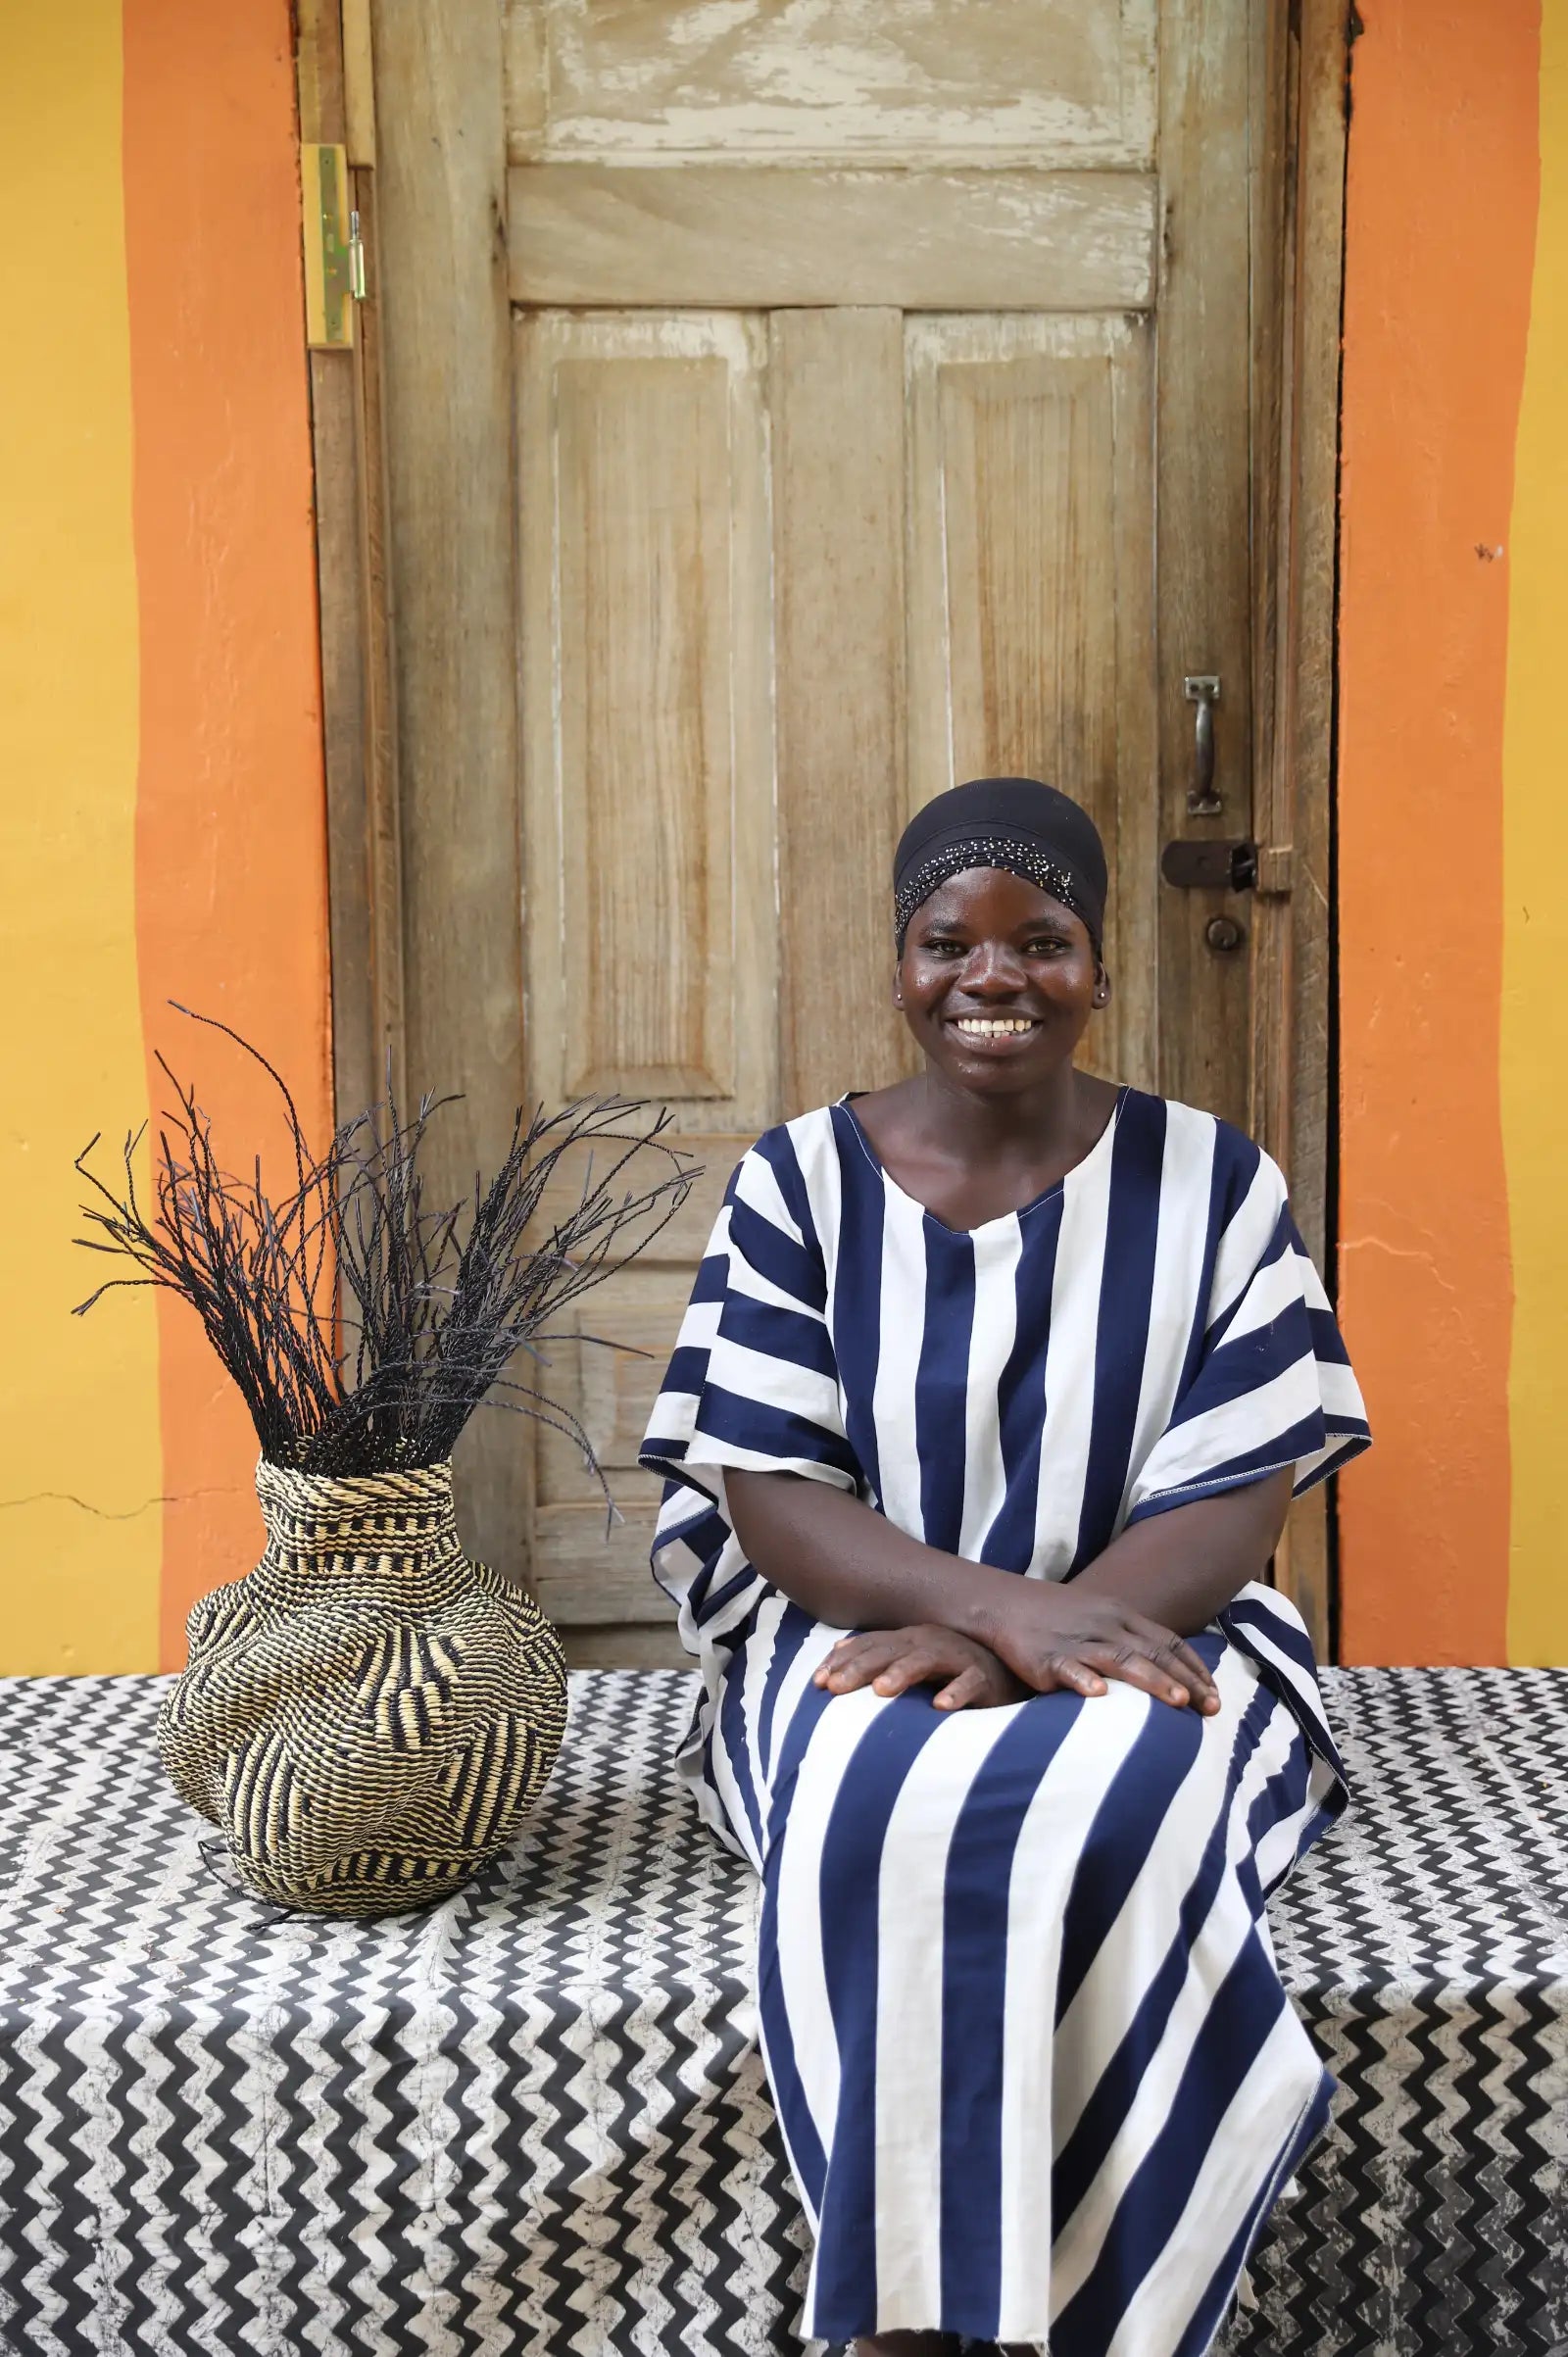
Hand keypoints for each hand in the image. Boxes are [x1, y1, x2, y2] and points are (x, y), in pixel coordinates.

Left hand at [814, 1625, 1029, 1710]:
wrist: (1010, 1667)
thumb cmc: (952, 1666)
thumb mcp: (912, 1658)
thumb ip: (878, 1654)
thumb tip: (835, 1648)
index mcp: (909, 1639)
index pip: (869, 1646)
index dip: (843, 1662)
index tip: (816, 1682)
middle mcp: (930, 1642)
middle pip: (890, 1651)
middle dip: (861, 1668)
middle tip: (835, 1688)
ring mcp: (958, 1657)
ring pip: (927, 1661)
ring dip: (903, 1673)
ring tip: (881, 1692)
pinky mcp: (986, 1677)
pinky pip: (971, 1683)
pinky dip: (956, 1693)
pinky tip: (941, 1706)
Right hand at [983, 1582, 1220, 1713]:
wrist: (1002, 1603)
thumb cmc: (1053, 1616)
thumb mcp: (1098, 1617)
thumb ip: (1129, 1639)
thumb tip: (1167, 1668)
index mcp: (1120, 1615)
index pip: (1169, 1641)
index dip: (1195, 1669)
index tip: (1216, 1695)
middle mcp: (1104, 1625)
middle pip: (1153, 1652)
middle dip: (1185, 1681)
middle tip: (1212, 1708)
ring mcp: (1076, 1641)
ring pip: (1121, 1660)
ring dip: (1152, 1681)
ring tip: (1177, 1702)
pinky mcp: (1045, 1658)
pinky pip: (1068, 1669)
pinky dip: (1084, 1680)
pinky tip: (1099, 1695)